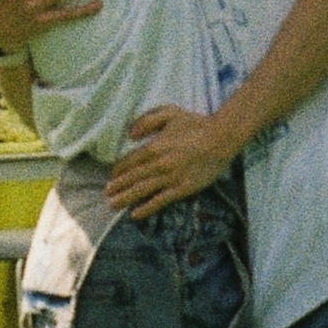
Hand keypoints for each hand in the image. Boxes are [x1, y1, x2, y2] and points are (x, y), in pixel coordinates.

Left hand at [104, 101, 240, 216]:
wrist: (221, 139)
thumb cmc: (196, 124)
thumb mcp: (169, 113)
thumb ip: (147, 121)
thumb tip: (129, 134)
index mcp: (154, 147)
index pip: (130, 161)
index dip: (118, 170)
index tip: (111, 176)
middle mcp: (159, 164)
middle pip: (132, 178)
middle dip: (117, 187)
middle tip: (106, 194)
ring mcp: (170, 178)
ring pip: (142, 191)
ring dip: (125, 199)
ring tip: (113, 205)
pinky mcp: (182, 189)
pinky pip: (160, 201)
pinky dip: (146, 209)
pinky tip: (135, 214)